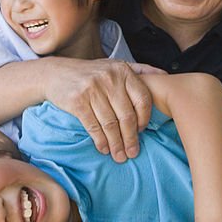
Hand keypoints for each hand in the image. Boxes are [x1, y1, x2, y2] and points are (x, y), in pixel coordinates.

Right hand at [44, 58, 161, 162]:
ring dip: (116, 144)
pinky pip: (93, 127)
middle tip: (132, 153)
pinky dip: (100, 141)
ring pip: (110, 124)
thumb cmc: (90, 73)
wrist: (55, 74)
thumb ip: (140, 69)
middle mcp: (109, 78)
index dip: (145, 119)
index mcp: (123, 70)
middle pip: (127, 116)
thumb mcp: (115, 65)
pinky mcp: (77, 101)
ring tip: (119, 156)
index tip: (142, 132)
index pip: (143, 99)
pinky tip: (104, 149)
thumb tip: (166, 74)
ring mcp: (92, 89)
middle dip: (131, 139)